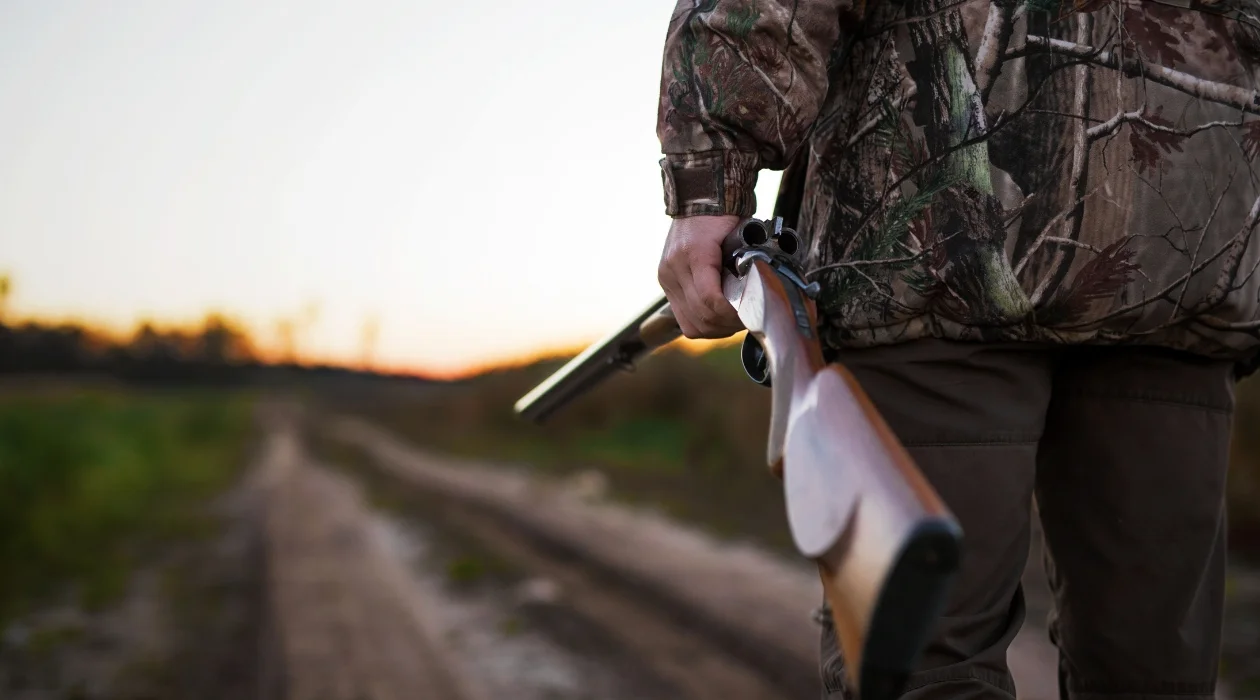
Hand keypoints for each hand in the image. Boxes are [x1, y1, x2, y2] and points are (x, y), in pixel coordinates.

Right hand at [657, 214, 744, 338]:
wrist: (698, 199)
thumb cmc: (723, 217)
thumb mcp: (739, 237)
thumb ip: (743, 265)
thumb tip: (754, 296)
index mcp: (694, 254)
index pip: (711, 299)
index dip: (732, 313)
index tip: (750, 313)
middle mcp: (675, 267)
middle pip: (701, 315)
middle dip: (727, 323)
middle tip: (747, 319)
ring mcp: (667, 276)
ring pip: (691, 323)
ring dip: (715, 328)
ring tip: (733, 322)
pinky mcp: (665, 282)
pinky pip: (683, 318)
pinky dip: (702, 324)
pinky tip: (717, 320)